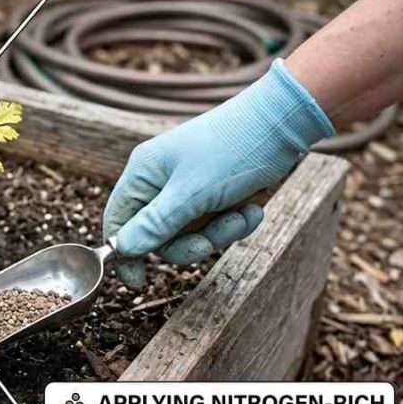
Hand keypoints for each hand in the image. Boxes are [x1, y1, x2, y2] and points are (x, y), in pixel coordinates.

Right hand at [103, 59, 334, 287]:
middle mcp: (161, 180)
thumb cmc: (233, 149)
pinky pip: (215, 223)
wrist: (285, 122)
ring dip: (220, 232)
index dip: (124, 253)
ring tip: (243, 214)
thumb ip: (155, 225)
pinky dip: (235, 221)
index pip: (117, 220)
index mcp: (144, 173)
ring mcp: (189, 186)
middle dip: (191, 243)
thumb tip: (122, 249)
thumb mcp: (192, 194)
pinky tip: (254, 207)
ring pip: (191, 233)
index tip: (137, 281)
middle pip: (159, 235)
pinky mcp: (215, 191)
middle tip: (212, 241)